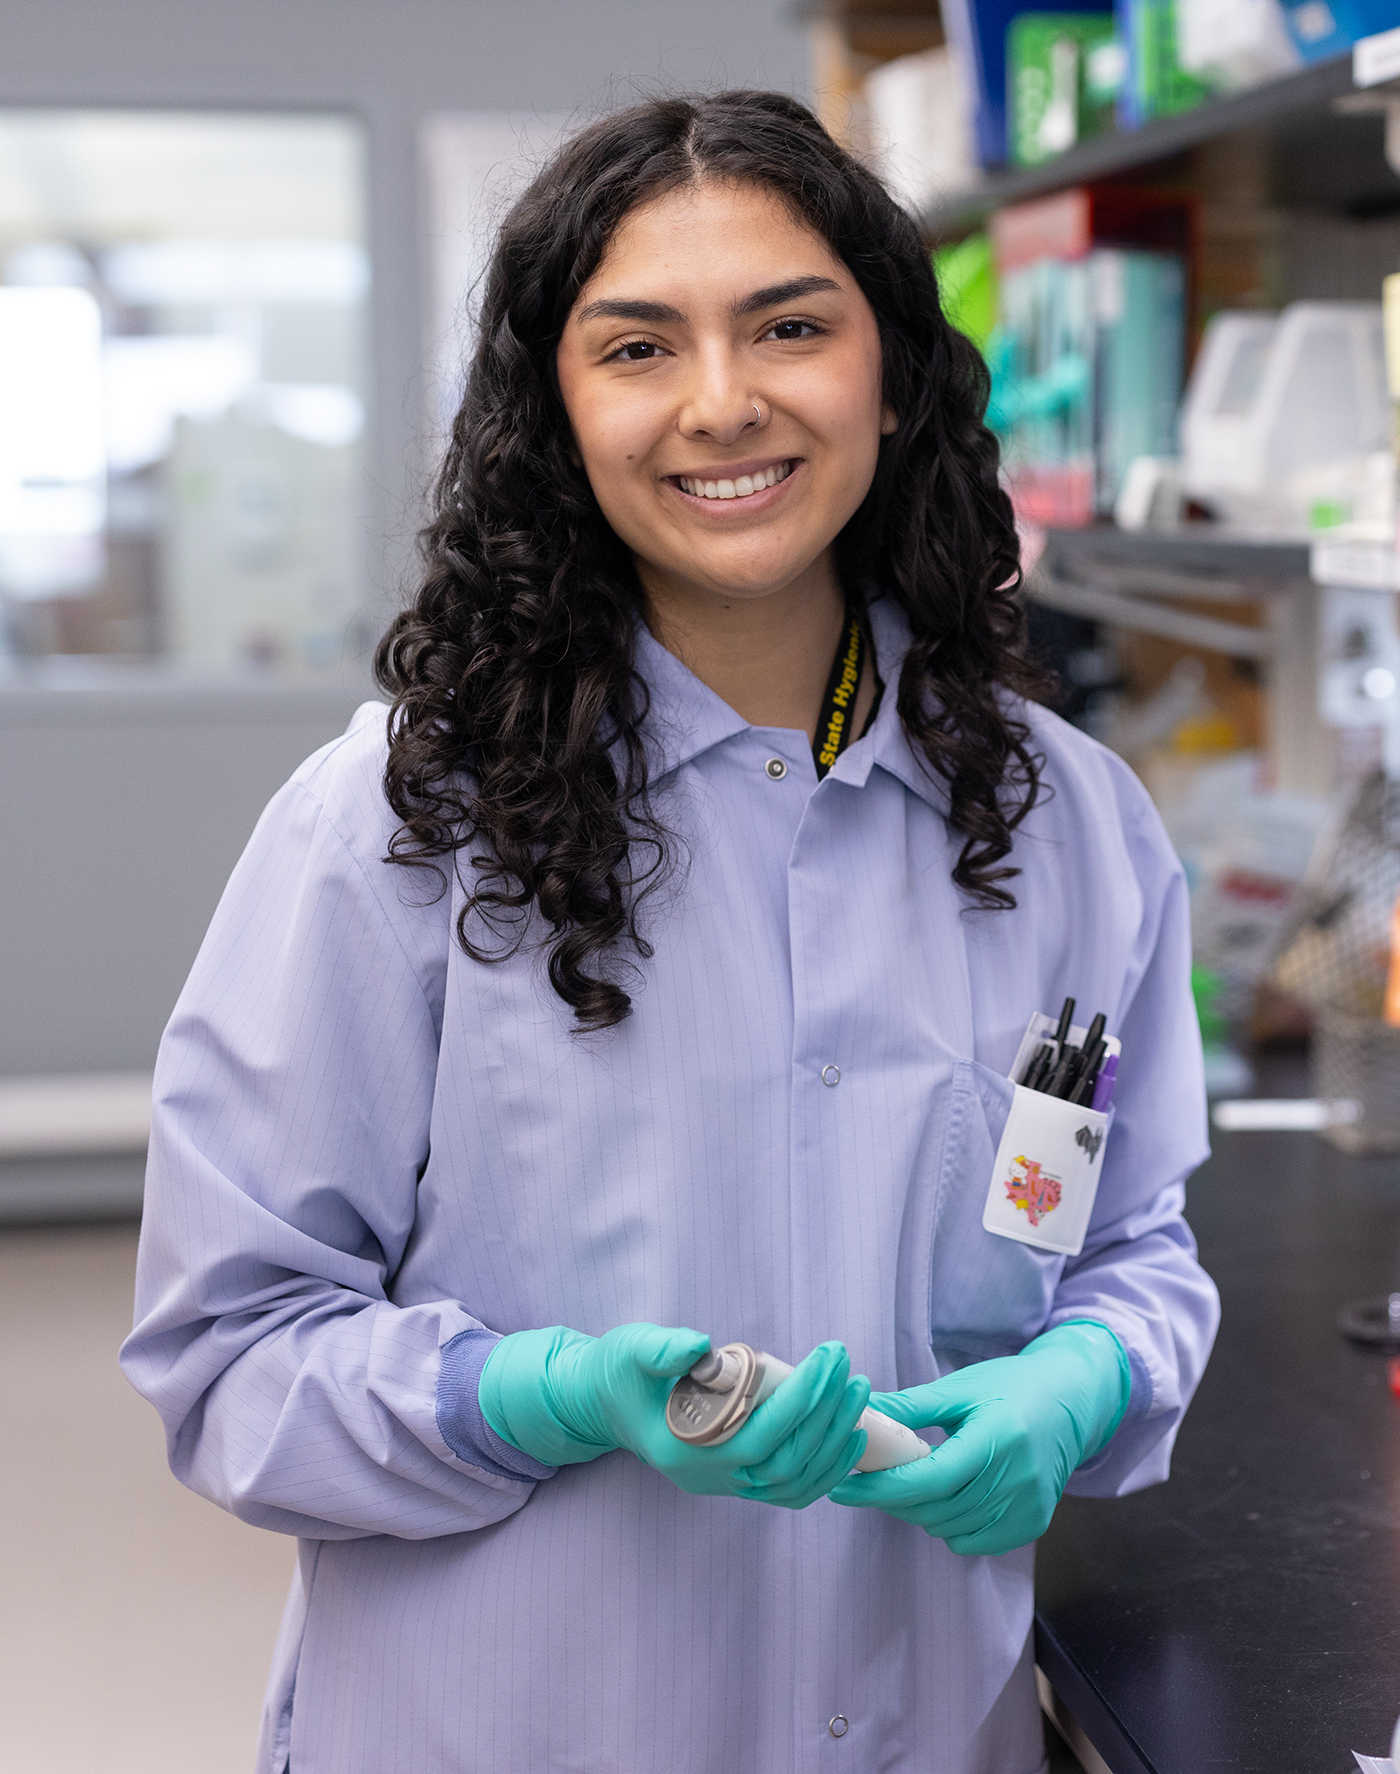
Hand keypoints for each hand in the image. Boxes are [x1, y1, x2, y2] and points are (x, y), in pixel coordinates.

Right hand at [480, 1323, 871, 1508]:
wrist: (602, 1401)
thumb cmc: (617, 1371)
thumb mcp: (631, 1349)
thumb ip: (662, 1349)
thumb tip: (701, 1344)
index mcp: (682, 1451)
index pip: (757, 1435)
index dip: (799, 1402)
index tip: (827, 1359)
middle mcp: (706, 1478)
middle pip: (783, 1462)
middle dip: (825, 1416)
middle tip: (849, 1369)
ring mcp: (722, 1485)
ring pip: (792, 1483)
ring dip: (832, 1442)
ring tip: (858, 1395)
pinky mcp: (734, 1480)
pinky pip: (788, 1490)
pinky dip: (825, 1470)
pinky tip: (850, 1438)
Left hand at [828, 1323, 1128, 1554]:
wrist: (1068, 1402)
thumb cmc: (1010, 1387)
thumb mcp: (960, 1388)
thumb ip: (911, 1407)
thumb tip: (858, 1412)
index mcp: (997, 1437)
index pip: (929, 1478)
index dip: (881, 1488)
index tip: (843, 1487)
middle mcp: (1018, 1477)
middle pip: (934, 1508)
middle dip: (893, 1498)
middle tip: (872, 1477)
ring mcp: (1029, 1506)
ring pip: (949, 1529)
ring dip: (920, 1511)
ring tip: (915, 1479)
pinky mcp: (1033, 1524)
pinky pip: (973, 1541)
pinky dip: (950, 1526)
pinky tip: (950, 1496)